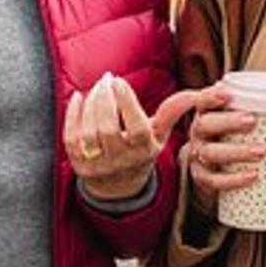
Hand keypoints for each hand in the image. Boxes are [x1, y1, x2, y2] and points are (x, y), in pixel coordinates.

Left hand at [65, 75, 208, 201]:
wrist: (118, 187)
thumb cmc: (141, 151)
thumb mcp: (159, 135)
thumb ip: (172, 113)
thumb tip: (194, 94)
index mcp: (143, 151)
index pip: (136, 127)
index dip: (126, 102)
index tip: (119, 81)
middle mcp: (120, 160)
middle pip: (108, 129)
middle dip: (105, 99)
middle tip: (106, 79)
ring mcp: (98, 164)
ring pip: (89, 132)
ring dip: (90, 105)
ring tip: (97, 87)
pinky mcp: (78, 165)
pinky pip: (71, 139)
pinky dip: (72, 116)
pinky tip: (77, 98)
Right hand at [176, 93, 262, 213]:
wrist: (217, 167)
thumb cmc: (233, 136)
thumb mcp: (240, 119)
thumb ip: (257, 109)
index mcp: (206, 114)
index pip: (202, 101)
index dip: (211, 96)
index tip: (228, 94)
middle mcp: (198, 133)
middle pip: (206, 125)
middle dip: (229, 122)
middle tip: (252, 121)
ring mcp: (198, 156)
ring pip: (211, 153)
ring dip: (237, 152)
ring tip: (261, 151)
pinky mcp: (203, 178)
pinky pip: (215, 181)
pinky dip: (234, 180)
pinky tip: (253, 176)